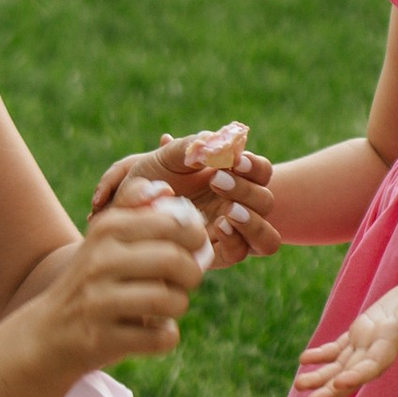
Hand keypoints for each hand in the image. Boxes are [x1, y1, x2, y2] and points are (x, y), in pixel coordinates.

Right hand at [36, 195, 208, 373]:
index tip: (194, 249)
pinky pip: (161, 337)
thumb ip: (133, 208)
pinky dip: (166, 337)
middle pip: (175, 261)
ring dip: (178, 306)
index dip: (196, 238)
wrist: (47, 334)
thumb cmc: (91, 281)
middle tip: (185, 281)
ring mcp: (99, 301)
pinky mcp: (102, 339)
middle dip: (192, 274)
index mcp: (107, 228)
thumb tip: (164, 188)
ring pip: (171, 300)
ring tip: (167, 306)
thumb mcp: (103, 239)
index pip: (173, 223)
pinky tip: (153, 331)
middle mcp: (100, 260)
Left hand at [90, 126, 279, 266]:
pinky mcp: (219, 255)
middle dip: (245, 189)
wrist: (130, 212)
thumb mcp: (165, 159)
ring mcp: (233, 234)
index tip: (233, 159)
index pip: (262, 172)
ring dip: (252, 221)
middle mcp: (240, 206)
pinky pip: (241, 253)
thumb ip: (187, 146)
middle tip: (216, 180)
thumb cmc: (151, 179)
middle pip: (266, 201)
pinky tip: (216, 227)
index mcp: (234, 178)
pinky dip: (236, 240)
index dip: (255, 166)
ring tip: (229, 211)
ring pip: (267, 236)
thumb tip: (208, 141)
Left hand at [293, 271, 397, 396]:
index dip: (357, 375)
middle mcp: (380, 348)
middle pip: (353, 374)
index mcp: (395, 340)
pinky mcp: (365, 330)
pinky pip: (340, 346)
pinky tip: (304, 358)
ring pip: (342, 364)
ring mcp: (370, 340)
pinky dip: (322, 353)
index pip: (375, 364)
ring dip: (320, 375)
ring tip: (298, 385)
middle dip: (331, 389)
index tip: (338, 384)